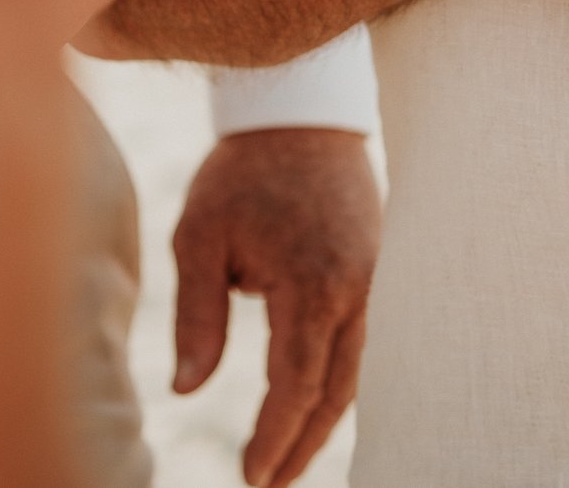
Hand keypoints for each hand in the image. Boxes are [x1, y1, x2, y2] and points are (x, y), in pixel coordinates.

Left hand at [172, 129, 380, 487]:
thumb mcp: (201, 239)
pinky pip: (368, 342)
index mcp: (312, 283)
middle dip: (303, 444)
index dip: (274, 436)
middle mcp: (357, 288)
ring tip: (288, 456)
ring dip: (325, 418)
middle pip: (337, 390)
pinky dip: (342, 380)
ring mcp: (378, 278)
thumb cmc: (242, 175)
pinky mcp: (381, 269)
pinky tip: (318, 402)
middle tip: (269, 484)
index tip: (248, 475)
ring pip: (359, 371)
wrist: (301, 117)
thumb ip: (198, 318)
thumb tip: (187, 392)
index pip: (295, 384)